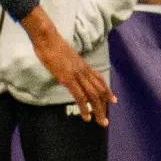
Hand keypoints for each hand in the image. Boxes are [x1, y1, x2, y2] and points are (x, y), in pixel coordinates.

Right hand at [23, 9, 114, 125]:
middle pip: (99, 91)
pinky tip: (86, 116)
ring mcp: (77, 75)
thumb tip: (67, 68)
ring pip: (93, 96)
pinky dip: (85, 108)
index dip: (107, 91)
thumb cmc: (51, 44)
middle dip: (104, 106)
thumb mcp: (64, 55)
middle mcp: (84, 70)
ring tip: (100, 122)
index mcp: (83, 64)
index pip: (99, 80)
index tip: (113, 101)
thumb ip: (69, 63)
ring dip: (98, 110)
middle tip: (106, 120)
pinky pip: (80, 96)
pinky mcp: (68, 79)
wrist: (47, 38)